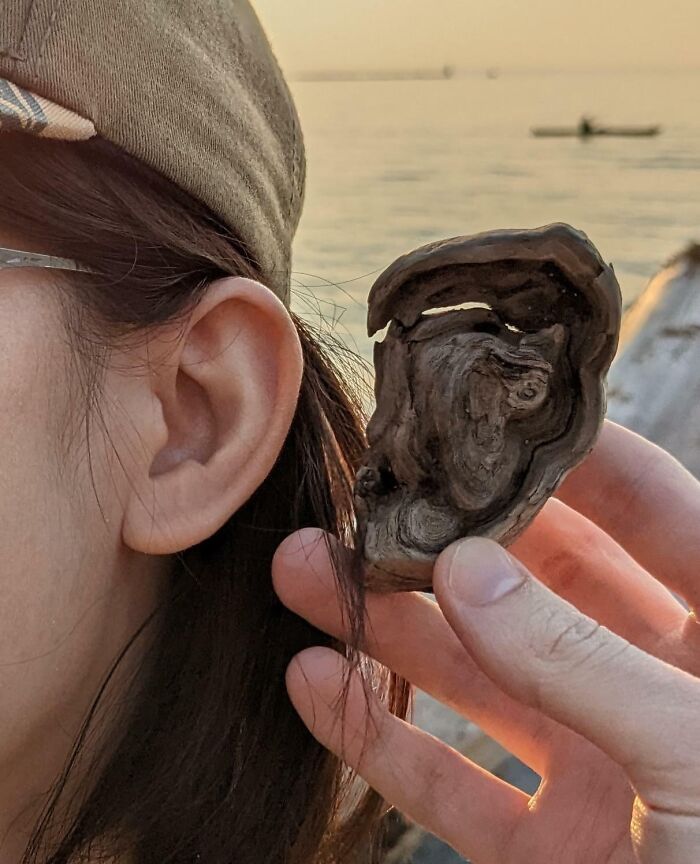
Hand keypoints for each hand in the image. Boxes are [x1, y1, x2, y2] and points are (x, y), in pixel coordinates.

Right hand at [271, 421, 699, 863]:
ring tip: (302, 572)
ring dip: (384, 628)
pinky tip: (312, 683)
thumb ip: (583, 660)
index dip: (568, 461)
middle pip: (534, 588)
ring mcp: (596, 770)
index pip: (650, 511)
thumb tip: (469, 567)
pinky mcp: (547, 851)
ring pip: (474, 678)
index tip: (482, 417)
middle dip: (444, 544)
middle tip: (362, 500)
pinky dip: (377, 736)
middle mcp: (654, 689)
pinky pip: (448, 783)